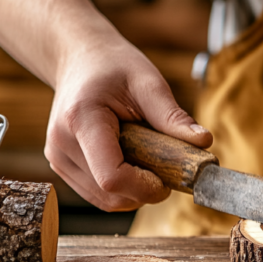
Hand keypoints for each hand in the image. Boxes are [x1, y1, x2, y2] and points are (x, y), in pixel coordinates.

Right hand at [0, 0, 213, 211]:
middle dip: (145, 191)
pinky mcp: (62, 166)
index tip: (168, 178)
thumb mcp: (148, 83)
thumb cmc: (114, 67)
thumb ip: (173, 116)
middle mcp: (62, 145)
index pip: (112, 177)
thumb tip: (204, 142)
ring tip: (148, 160)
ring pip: (104, 201)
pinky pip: (97, 195)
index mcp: (82, 120)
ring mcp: (58, 159)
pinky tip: (131, 163)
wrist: (79, 60)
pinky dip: (121, 189)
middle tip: (166, 167)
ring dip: (134, 192)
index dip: (145, 187)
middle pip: (109, 195)